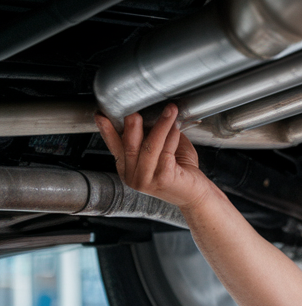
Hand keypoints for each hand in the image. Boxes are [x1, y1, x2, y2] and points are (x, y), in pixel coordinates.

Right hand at [95, 104, 214, 211]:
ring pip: (150, 146)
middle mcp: (134, 177)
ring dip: (161, 124)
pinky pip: (166, 150)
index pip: (115, 147)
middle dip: (132, 124)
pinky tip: (176, 126)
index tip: (101, 116)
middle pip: (129, 145)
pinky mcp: (163, 178)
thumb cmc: (182, 173)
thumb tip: (152, 114)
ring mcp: (147, 180)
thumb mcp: (161, 154)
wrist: (196, 196)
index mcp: (128, 170)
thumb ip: (152, 138)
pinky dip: (172, 135)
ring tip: (170, 110)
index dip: (107, 131)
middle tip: (136, 109)